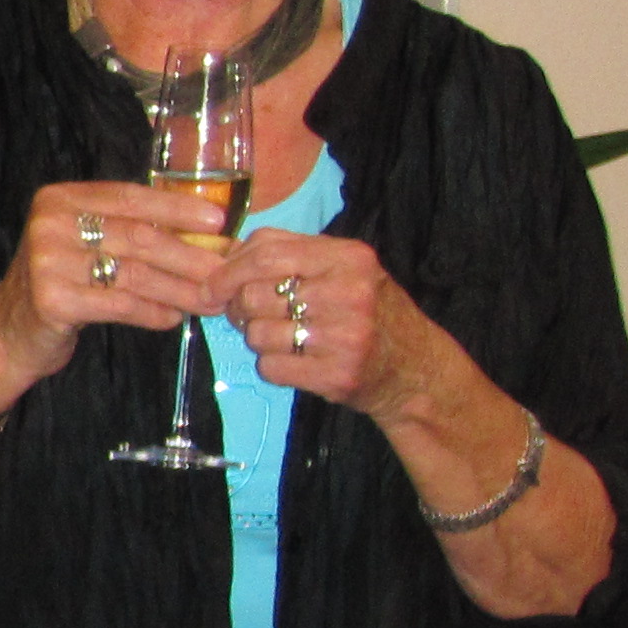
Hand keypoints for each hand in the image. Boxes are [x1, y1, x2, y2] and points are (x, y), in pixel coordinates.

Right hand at [0, 179, 227, 396]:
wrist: (8, 333)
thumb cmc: (59, 284)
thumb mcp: (84, 245)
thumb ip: (128, 231)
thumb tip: (201, 234)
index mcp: (59, 199)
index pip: (130, 197)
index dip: (177, 208)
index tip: (218, 221)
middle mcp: (50, 224)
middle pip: (138, 237)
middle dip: (189, 256)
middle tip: (224, 273)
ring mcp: (47, 262)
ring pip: (134, 274)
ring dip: (180, 290)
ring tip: (210, 301)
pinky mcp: (52, 301)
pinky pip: (119, 305)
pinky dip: (153, 313)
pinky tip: (173, 318)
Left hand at [212, 234, 435, 416]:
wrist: (415, 369)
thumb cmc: (369, 312)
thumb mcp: (343, 269)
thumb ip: (291, 254)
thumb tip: (224, 254)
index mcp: (348, 257)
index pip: (265, 253)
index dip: (227, 270)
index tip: (211, 286)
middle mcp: (348, 292)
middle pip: (254, 295)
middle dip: (239, 309)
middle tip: (250, 316)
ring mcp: (344, 336)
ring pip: (258, 334)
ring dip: (258, 339)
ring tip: (285, 338)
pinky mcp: (336, 374)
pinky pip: (271, 367)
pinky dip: (273, 367)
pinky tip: (297, 362)